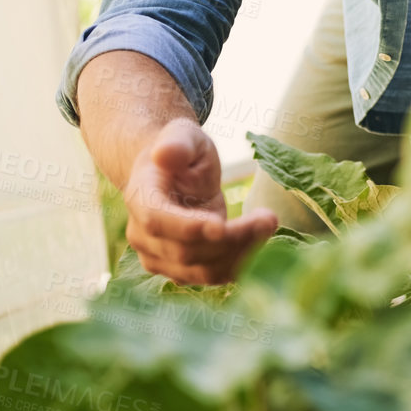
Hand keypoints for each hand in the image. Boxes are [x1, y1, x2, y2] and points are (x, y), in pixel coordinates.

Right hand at [123, 119, 277, 284]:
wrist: (173, 173)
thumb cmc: (181, 149)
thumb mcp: (182, 134)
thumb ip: (176, 144)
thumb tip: (165, 155)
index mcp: (141, 199)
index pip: (158, 221)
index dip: (187, 227)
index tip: (222, 225)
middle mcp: (143, 235)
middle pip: (186, 250)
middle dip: (231, 238)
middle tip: (270, 217)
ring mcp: (159, 257)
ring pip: (201, 270)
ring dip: (241, 255)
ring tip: (269, 224)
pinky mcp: (181, 268)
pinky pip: (211, 276)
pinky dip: (240, 265)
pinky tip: (261, 242)